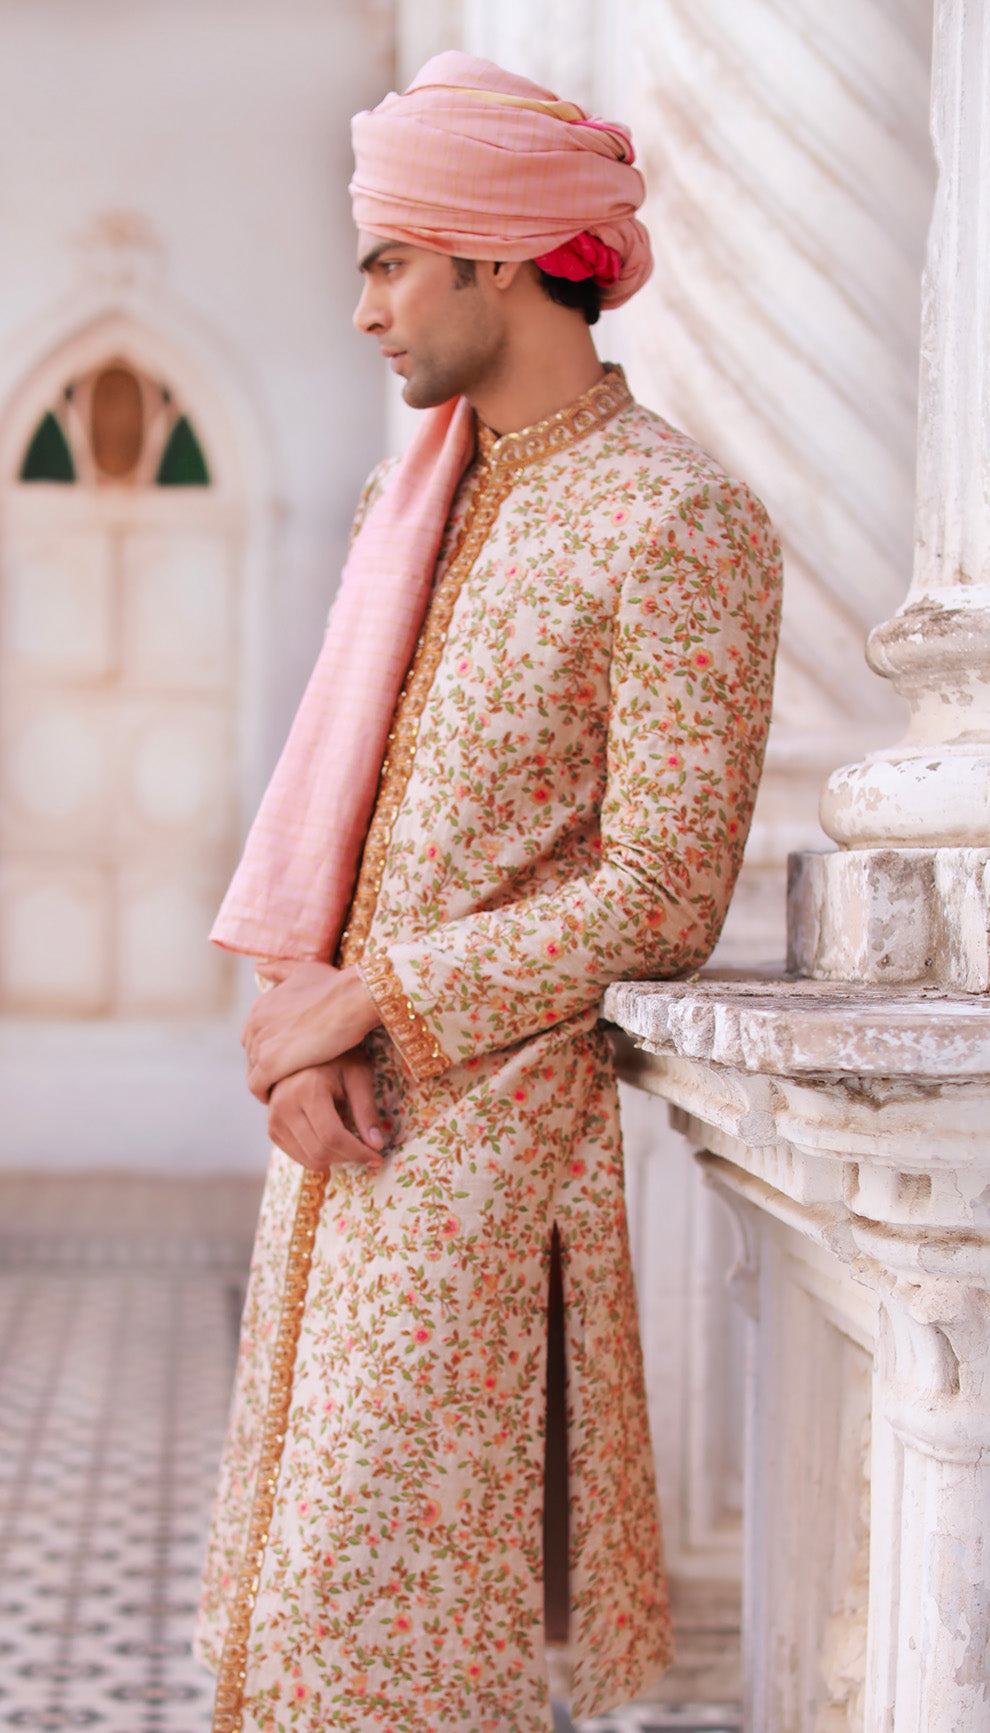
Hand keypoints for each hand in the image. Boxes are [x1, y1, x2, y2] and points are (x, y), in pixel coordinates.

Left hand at [242, 960, 380, 1101]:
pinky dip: (266, 1094)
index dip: (269, 1048)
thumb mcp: (304, 970)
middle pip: (251, 1055)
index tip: (287, 1057)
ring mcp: (261, 1044)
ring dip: (269, 1082)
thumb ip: (280, 968)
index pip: (252, 1036)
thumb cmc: (336, 985)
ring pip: (254, 1072)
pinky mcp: (270, 1064)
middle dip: (267, 1066)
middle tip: (289, 1077)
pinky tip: (282, 1098)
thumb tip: (260, 966)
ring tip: (288, 1091)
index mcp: (261, 1005)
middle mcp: (255, 1023)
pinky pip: (257, 1087)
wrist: (352, 999)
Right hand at [267, 1056, 385, 1172]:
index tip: (377, 1158)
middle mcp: (284, 1104)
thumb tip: (375, 1145)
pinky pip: (298, 1157)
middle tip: (367, 1151)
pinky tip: (331, 1140)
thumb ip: (366, 1110)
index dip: (357, 1152)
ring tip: (349, 1142)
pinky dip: (319, 1156)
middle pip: (320, 1151)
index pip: (332, 1136)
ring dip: (335, 1158)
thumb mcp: (358, 1076)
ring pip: (309, 1159)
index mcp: (306, 1088)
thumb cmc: (337, 1060)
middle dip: (349, 1157)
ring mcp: (274, 1118)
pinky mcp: (272, 1128)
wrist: (303, 1052)